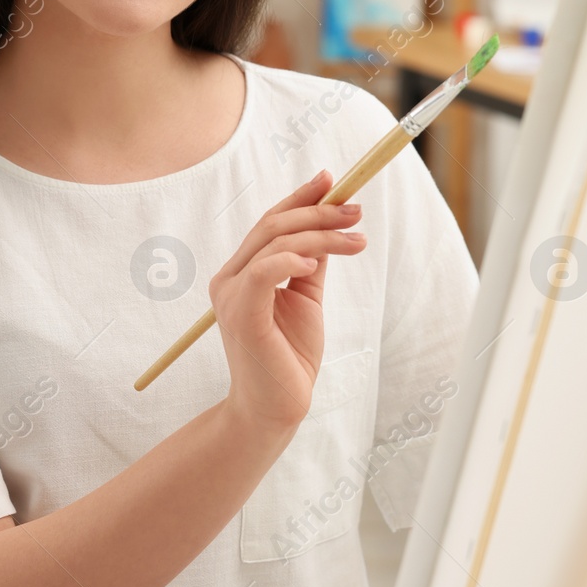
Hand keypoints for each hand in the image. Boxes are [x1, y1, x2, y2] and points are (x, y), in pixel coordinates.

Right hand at [209, 169, 365, 431]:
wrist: (275, 407)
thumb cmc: (288, 357)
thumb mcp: (305, 300)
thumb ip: (309, 264)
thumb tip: (329, 227)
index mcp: (241, 272)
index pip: (269, 222)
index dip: (299, 197)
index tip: (331, 179)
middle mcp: (229, 278)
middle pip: (272, 225)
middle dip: (318, 212)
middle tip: (356, 211)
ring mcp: (232, 296)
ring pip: (275, 244)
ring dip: (320, 235)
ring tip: (356, 240)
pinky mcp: (242, 315)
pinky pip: (262, 273)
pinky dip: (290, 260)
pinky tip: (315, 264)